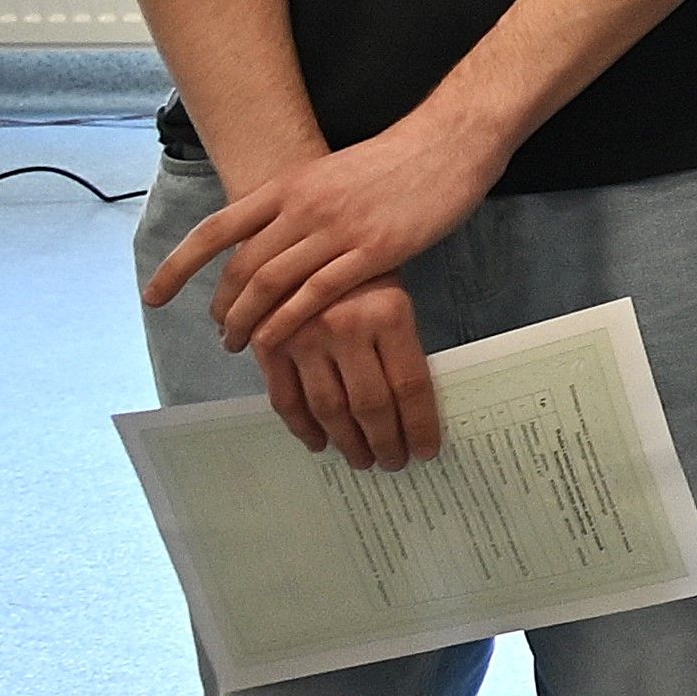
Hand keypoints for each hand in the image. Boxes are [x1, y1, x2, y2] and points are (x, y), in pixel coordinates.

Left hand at [151, 108, 503, 356]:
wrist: (450, 140)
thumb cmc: (396, 159)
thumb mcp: (332, 173)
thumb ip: (299, 204)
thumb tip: (272, 237)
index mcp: (289, 185)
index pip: (217, 230)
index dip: (179, 267)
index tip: (155, 297)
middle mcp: (303, 207)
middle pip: (242, 266)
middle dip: (221, 306)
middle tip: (218, 331)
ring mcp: (337, 229)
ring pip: (271, 284)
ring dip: (246, 321)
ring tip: (239, 345)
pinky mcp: (373, 250)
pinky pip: (315, 294)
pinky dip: (286, 322)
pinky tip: (275, 341)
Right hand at [263, 284, 443, 469]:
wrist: (306, 232)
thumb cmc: (361, 268)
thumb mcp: (395, 296)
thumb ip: (401, 346)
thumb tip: (414, 407)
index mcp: (389, 313)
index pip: (411, 385)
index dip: (421, 425)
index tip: (427, 451)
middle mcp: (346, 327)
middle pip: (371, 404)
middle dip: (386, 442)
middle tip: (394, 463)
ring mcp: (303, 336)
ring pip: (329, 409)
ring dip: (347, 443)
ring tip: (363, 460)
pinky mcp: (268, 343)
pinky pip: (286, 399)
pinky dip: (303, 428)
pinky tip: (320, 443)